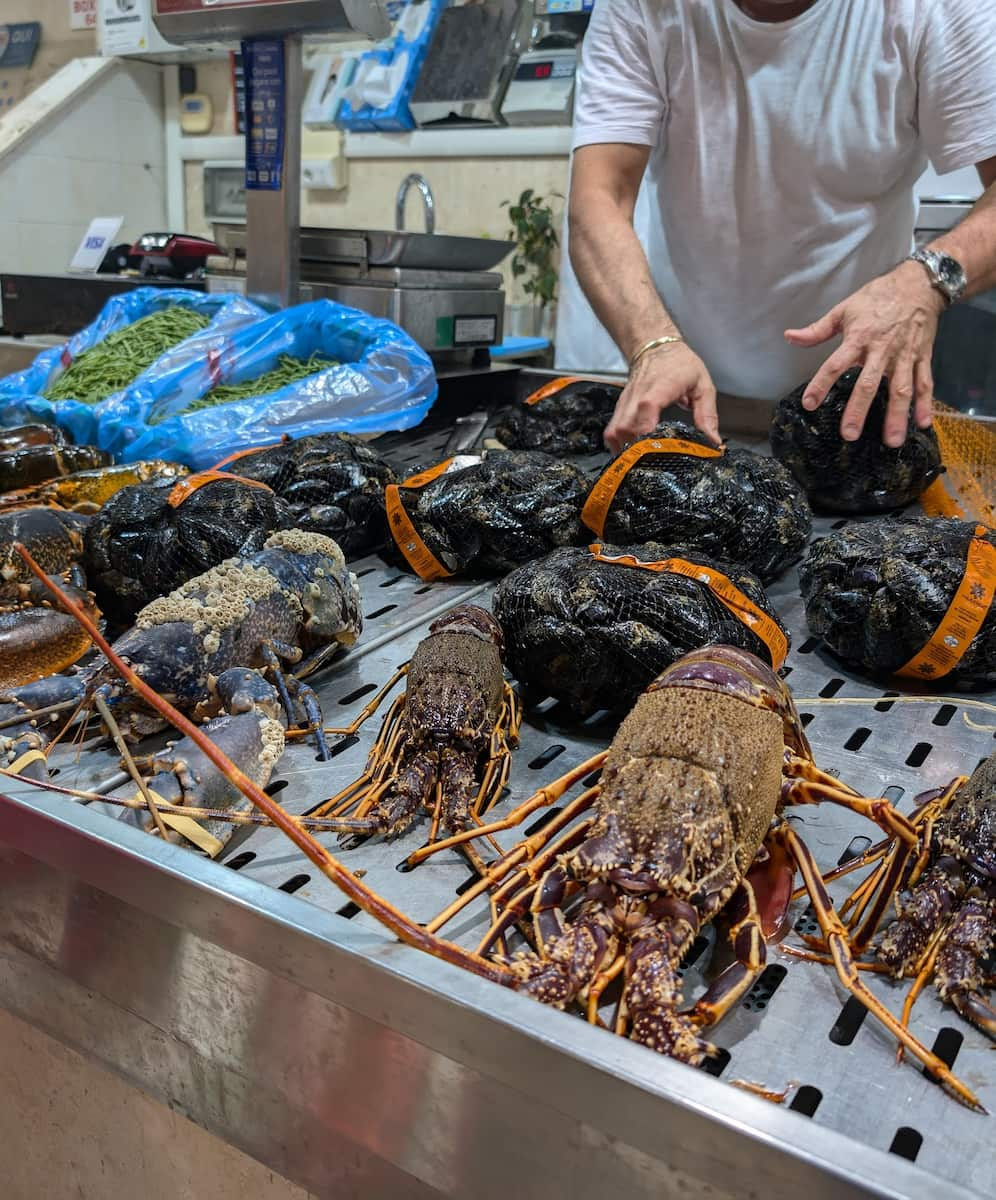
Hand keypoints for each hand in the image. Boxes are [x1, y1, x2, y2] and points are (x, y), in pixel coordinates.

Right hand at [605, 342, 719, 454]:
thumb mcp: (702, 385)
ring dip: (626, 448)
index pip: (646, 409)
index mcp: (660, 388)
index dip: (647, 431)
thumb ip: (707, 414)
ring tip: (641, 460)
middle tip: (653, 462)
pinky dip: (618, 444)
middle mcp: (638, 396)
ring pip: (615, 431)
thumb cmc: (679, 364)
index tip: (656, 449)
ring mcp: (626, 402)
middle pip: (626, 427)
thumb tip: (713, 441)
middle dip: (637, 449)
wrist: (655, 346)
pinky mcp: (620, 408)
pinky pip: (611, 430)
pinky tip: (631, 452)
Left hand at [784, 261, 945, 447]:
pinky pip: (925, 383)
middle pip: (869, 384)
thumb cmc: (877, 297)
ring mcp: (905, 356)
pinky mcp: (923, 357)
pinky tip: (922, 424)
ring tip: (891, 441)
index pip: (835, 364)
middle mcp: (882, 350)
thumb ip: (817, 329)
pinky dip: (925, 404)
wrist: (919, 284)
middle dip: (859, 410)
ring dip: (897, 416)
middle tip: (849, 434)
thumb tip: (789, 337)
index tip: (809, 404)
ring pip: (901, 389)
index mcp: (859, 338)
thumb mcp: (844, 309)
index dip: (821, 383)